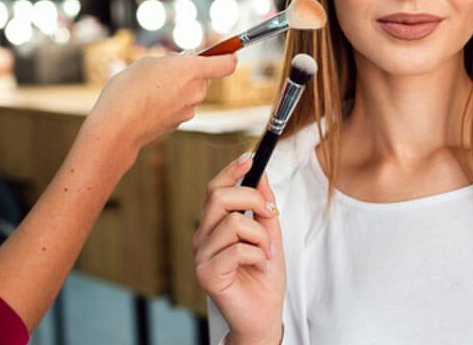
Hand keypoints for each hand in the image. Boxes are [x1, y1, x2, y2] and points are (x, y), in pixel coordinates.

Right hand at [86, 53, 235, 153]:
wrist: (117, 125)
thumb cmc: (129, 88)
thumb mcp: (148, 61)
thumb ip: (172, 60)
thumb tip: (184, 61)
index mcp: (193, 71)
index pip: (227, 64)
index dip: (228, 56)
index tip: (227, 53)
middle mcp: (196, 91)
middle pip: (205, 77)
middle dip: (191, 71)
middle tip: (168, 68)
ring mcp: (189, 109)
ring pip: (191, 92)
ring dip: (179, 87)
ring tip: (151, 87)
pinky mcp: (180, 122)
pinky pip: (180, 106)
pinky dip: (170, 102)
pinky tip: (150, 103)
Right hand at [194, 154, 284, 344]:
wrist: (265, 315)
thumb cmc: (264, 276)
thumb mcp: (270, 234)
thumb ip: (264, 207)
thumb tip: (261, 174)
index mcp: (214, 226)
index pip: (214, 189)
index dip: (230, 171)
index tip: (250, 157)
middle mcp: (202, 238)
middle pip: (219, 197)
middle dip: (253, 200)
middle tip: (271, 216)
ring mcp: (201, 256)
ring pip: (233, 223)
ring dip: (261, 236)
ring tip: (267, 253)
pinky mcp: (206, 275)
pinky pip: (236, 249)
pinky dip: (258, 255)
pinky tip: (261, 266)